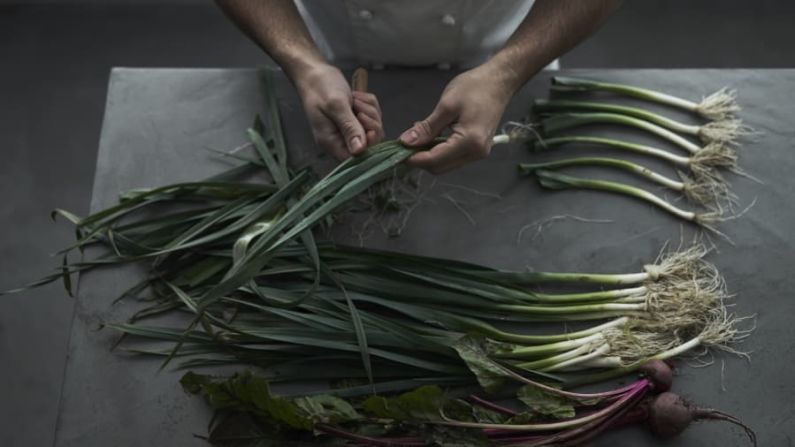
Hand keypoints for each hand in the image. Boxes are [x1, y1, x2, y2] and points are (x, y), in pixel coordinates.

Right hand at [293, 63, 383, 159]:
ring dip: (370, 111)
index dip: (368, 146)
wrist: (313, 72)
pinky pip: (373, 116)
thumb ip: (349, 128)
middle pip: (370, 144)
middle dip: (371, 124)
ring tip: (355, 99)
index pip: (356, 158)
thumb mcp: (335, 106)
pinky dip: (369, 104)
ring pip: (374, 128)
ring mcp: (349, 129)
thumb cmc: (319, 87)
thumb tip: (359, 151)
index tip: (370, 128)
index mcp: (331, 142)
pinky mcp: (355, 119)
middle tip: (358, 107)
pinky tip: (357, 96)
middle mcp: (341, 140)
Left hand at [399, 64, 514, 173]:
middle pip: (440, 167)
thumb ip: (426, 128)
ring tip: (418, 137)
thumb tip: (406, 143)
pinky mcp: (477, 149)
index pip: (435, 160)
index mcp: (470, 143)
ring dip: (429, 155)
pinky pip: (453, 157)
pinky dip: (439, 150)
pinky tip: (431, 136)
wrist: (499, 81)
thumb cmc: (475, 88)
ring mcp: (478, 153)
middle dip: (420, 159)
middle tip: (405, 143)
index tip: (397, 150)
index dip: (414, 158)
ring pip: (445, 164)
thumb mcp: (446, 105)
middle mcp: (476, 153)